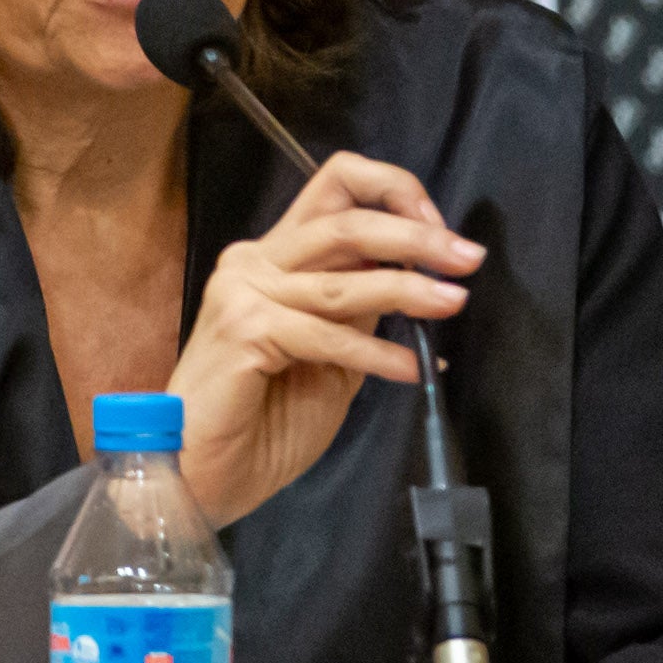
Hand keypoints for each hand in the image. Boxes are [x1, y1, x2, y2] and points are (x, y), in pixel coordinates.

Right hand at [167, 151, 481, 523]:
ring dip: (409, 288)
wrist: (195, 474)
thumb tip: (418, 283)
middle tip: (468, 258)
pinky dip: (377, 353)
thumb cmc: (259, 424)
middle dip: (417, 235)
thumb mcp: (330, 358)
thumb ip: (359, 313)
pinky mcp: (245, 331)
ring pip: (344, 277)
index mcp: (273, 257)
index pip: (336, 187)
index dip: (395, 194)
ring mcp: (244, 293)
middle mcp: (254, 262)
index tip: (441, 231)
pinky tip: (411, 370)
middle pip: (346, 219)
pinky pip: (329, 334)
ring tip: (452, 303)